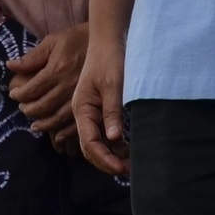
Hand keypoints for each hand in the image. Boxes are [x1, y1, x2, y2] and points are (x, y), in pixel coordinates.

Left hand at [7, 25, 88, 142]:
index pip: (33, 89)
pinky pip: (76, 122)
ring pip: (58, 117)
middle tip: (23, 109)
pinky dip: (64, 132)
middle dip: (29, 110)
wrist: (102, 42)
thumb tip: (10, 66)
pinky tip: (56, 135)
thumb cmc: (74, 40)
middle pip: (44, 105)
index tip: (13, 94)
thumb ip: (31, 57)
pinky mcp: (91, 102)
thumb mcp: (51, 42)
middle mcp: (68, 85)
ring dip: (44, 124)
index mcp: (57, 69)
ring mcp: (80, 96)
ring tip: (35, 125)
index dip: (20, 94)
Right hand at [72, 29, 129, 174]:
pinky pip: (106, 135)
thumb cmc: (109, 60)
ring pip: (99, 143)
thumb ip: (112, 111)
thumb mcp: (113, 85)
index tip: (120, 168)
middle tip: (129, 172)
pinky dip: (116, 146)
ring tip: (132, 165)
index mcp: (82, 109)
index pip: (89, 142)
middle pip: (91, 147)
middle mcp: (84, 115)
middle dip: (108, 162)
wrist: (109, 41)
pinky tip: (130, 151)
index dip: (104, 159)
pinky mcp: (102, 112)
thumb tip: (114, 138)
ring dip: (113, 156)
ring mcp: (92, 114)